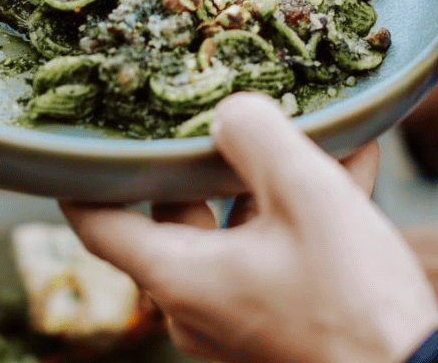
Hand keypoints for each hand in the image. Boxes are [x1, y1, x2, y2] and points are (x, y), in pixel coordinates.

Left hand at [60, 93, 437, 362]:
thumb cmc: (355, 299)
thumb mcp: (307, 196)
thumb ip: (257, 136)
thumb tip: (227, 111)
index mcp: (180, 278)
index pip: (97, 225)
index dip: (82, 180)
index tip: (82, 140)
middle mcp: (195, 307)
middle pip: (174, 217)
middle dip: (201, 161)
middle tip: (216, 109)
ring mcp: (236, 322)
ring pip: (234, 232)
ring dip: (265, 182)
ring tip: (307, 127)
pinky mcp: (277, 327)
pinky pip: (273, 255)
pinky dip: (296, 214)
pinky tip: (349, 165)